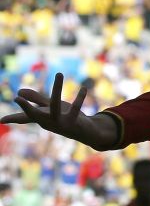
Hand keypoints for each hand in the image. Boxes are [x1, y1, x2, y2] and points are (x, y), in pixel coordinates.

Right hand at [1, 73, 116, 150]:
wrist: (86, 132)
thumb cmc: (65, 118)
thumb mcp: (50, 107)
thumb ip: (36, 99)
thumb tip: (18, 91)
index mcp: (41, 118)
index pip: (24, 118)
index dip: (13, 118)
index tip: (2, 120)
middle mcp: (48, 122)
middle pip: (34, 115)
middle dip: (26, 107)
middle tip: (16, 98)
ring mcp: (60, 123)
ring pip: (55, 105)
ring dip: (56, 89)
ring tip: (59, 73)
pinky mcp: (73, 122)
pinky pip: (76, 107)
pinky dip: (80, 98)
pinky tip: (83, 88)